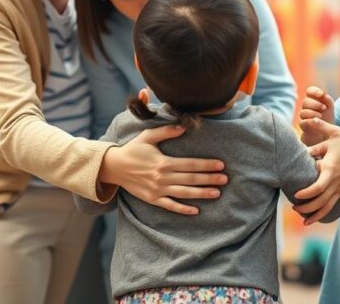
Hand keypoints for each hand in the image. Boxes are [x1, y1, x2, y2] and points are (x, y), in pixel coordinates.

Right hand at [98, 125, 227, 214]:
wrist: (114, 167)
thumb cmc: (133, 149)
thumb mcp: (148, 136)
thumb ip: (166, 131)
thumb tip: (184, 127)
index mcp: (164, 162)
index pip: (190, 164)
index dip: (207, 165)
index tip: (221, 165)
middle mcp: (162, 177)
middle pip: (191, 178)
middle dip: (209, 179)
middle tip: (225, 179)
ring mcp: (158, 190)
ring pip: (184, 193)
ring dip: (201, 193)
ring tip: (217, 193)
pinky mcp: (153, 199)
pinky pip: (170, 206)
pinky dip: (183, 209)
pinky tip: (196, 210)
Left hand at [293, 118, 339, 224]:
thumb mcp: (334, 133)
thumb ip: (319, 126)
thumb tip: (307, 120)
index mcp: (330, 169)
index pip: (318, 187)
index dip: (306, 193)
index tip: (295, 193)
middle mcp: (334, 182)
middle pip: (320, 202)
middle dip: (306, 207)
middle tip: (293, 206)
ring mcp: (339, 188)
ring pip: (326, 207)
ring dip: (312, 214)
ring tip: (300, 215)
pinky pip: (330, 206)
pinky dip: (321, 214)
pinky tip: (311, 219)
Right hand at [298, 86, 334, 145]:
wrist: (325, 132)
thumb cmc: (327, 117)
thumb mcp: (330, 108)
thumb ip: (328, 100)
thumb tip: (324, 95)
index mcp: (313, 99)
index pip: (309, 91)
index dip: (314, 91)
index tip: (321, 94)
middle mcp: (307, 107)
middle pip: (306, 102)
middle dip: (315, 104)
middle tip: (324, 107)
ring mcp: (304, 116)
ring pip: (303, 112)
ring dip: (312, 113)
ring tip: (321, 116)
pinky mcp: (303, 125)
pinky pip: (302, 122)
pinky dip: (309, 121)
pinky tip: (316, 121)